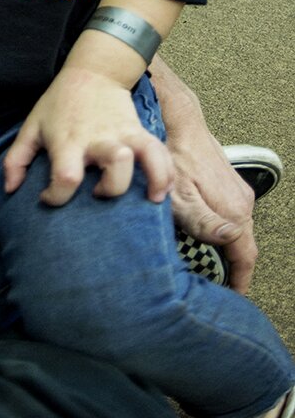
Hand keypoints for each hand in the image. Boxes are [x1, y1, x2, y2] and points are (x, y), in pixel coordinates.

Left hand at [3, 66, 173, 206]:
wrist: (93, 71)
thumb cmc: (59, 104)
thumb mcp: (32, 126)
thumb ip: (16, 159)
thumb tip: (9, 190)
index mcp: (68, 139)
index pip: (66, 176)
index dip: (56, 196)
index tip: (48, 198)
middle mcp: (98, 138)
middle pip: (115, 166)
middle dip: (110, 190)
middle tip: (96, 194)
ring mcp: (123, 134)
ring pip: (143, 156)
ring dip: (150, 180)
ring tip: (147, 200)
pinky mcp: (139, 131)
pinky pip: (160, 153)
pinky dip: (165, 174)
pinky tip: (160, 192)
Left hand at [149, 57, 257, 292]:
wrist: (177, 119)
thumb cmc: (172, 156)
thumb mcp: (180, 195)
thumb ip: (205, 222)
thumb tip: (232, 239)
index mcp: (235, 211)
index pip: (245, 257)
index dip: (239, 282)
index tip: (233, 298)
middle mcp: (242, 202)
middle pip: (241, 246)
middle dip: (231, 267)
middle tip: (216, 285)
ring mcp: (236, 190)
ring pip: (235, 229)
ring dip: (225, 247)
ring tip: (209, 264)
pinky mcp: (227, 181)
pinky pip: (228, 213)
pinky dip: (220, 228)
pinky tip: (203, 232)